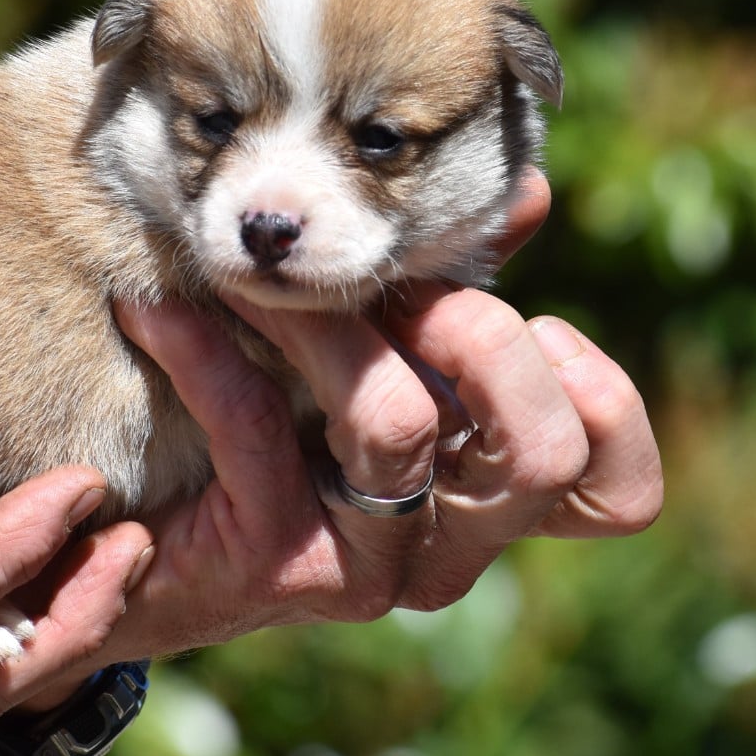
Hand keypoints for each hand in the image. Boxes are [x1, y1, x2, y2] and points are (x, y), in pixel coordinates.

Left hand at [28, 169, 661, 694]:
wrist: (137, 530)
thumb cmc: (270, 422)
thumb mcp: (371, 347)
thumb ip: (455, 283)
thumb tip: (529, 190)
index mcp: (487, 499)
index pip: (617, 494)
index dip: (599, 401)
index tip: (536, 322)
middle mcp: (447, 547)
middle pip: (541, 453)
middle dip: (478, 335)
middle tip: (400, 287)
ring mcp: (366, 565)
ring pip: (395, 421)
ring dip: (323, 322)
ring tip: (251, 279)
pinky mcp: (273, 565)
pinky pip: (253, 426)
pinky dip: (200, 348)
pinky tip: (154, 313)